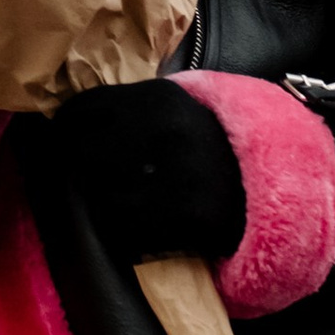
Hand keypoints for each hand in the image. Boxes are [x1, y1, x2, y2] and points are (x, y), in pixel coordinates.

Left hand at [53, 78, 245, 265]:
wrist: (273, 188)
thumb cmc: (211, 146)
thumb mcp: (177, 111)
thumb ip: (131, 109)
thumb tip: (66, 121)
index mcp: (160, 99)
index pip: (84, 109)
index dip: (64, 130)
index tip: (60, 143)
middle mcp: (167, 132)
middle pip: (84, 154)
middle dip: (79, 170)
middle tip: (85, 181)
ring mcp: (179, 175)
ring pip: (99, 197)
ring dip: (99, 206)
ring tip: (114, 206)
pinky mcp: (189, 218)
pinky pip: (127, 231)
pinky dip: (122, 235)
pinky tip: (134, 230)